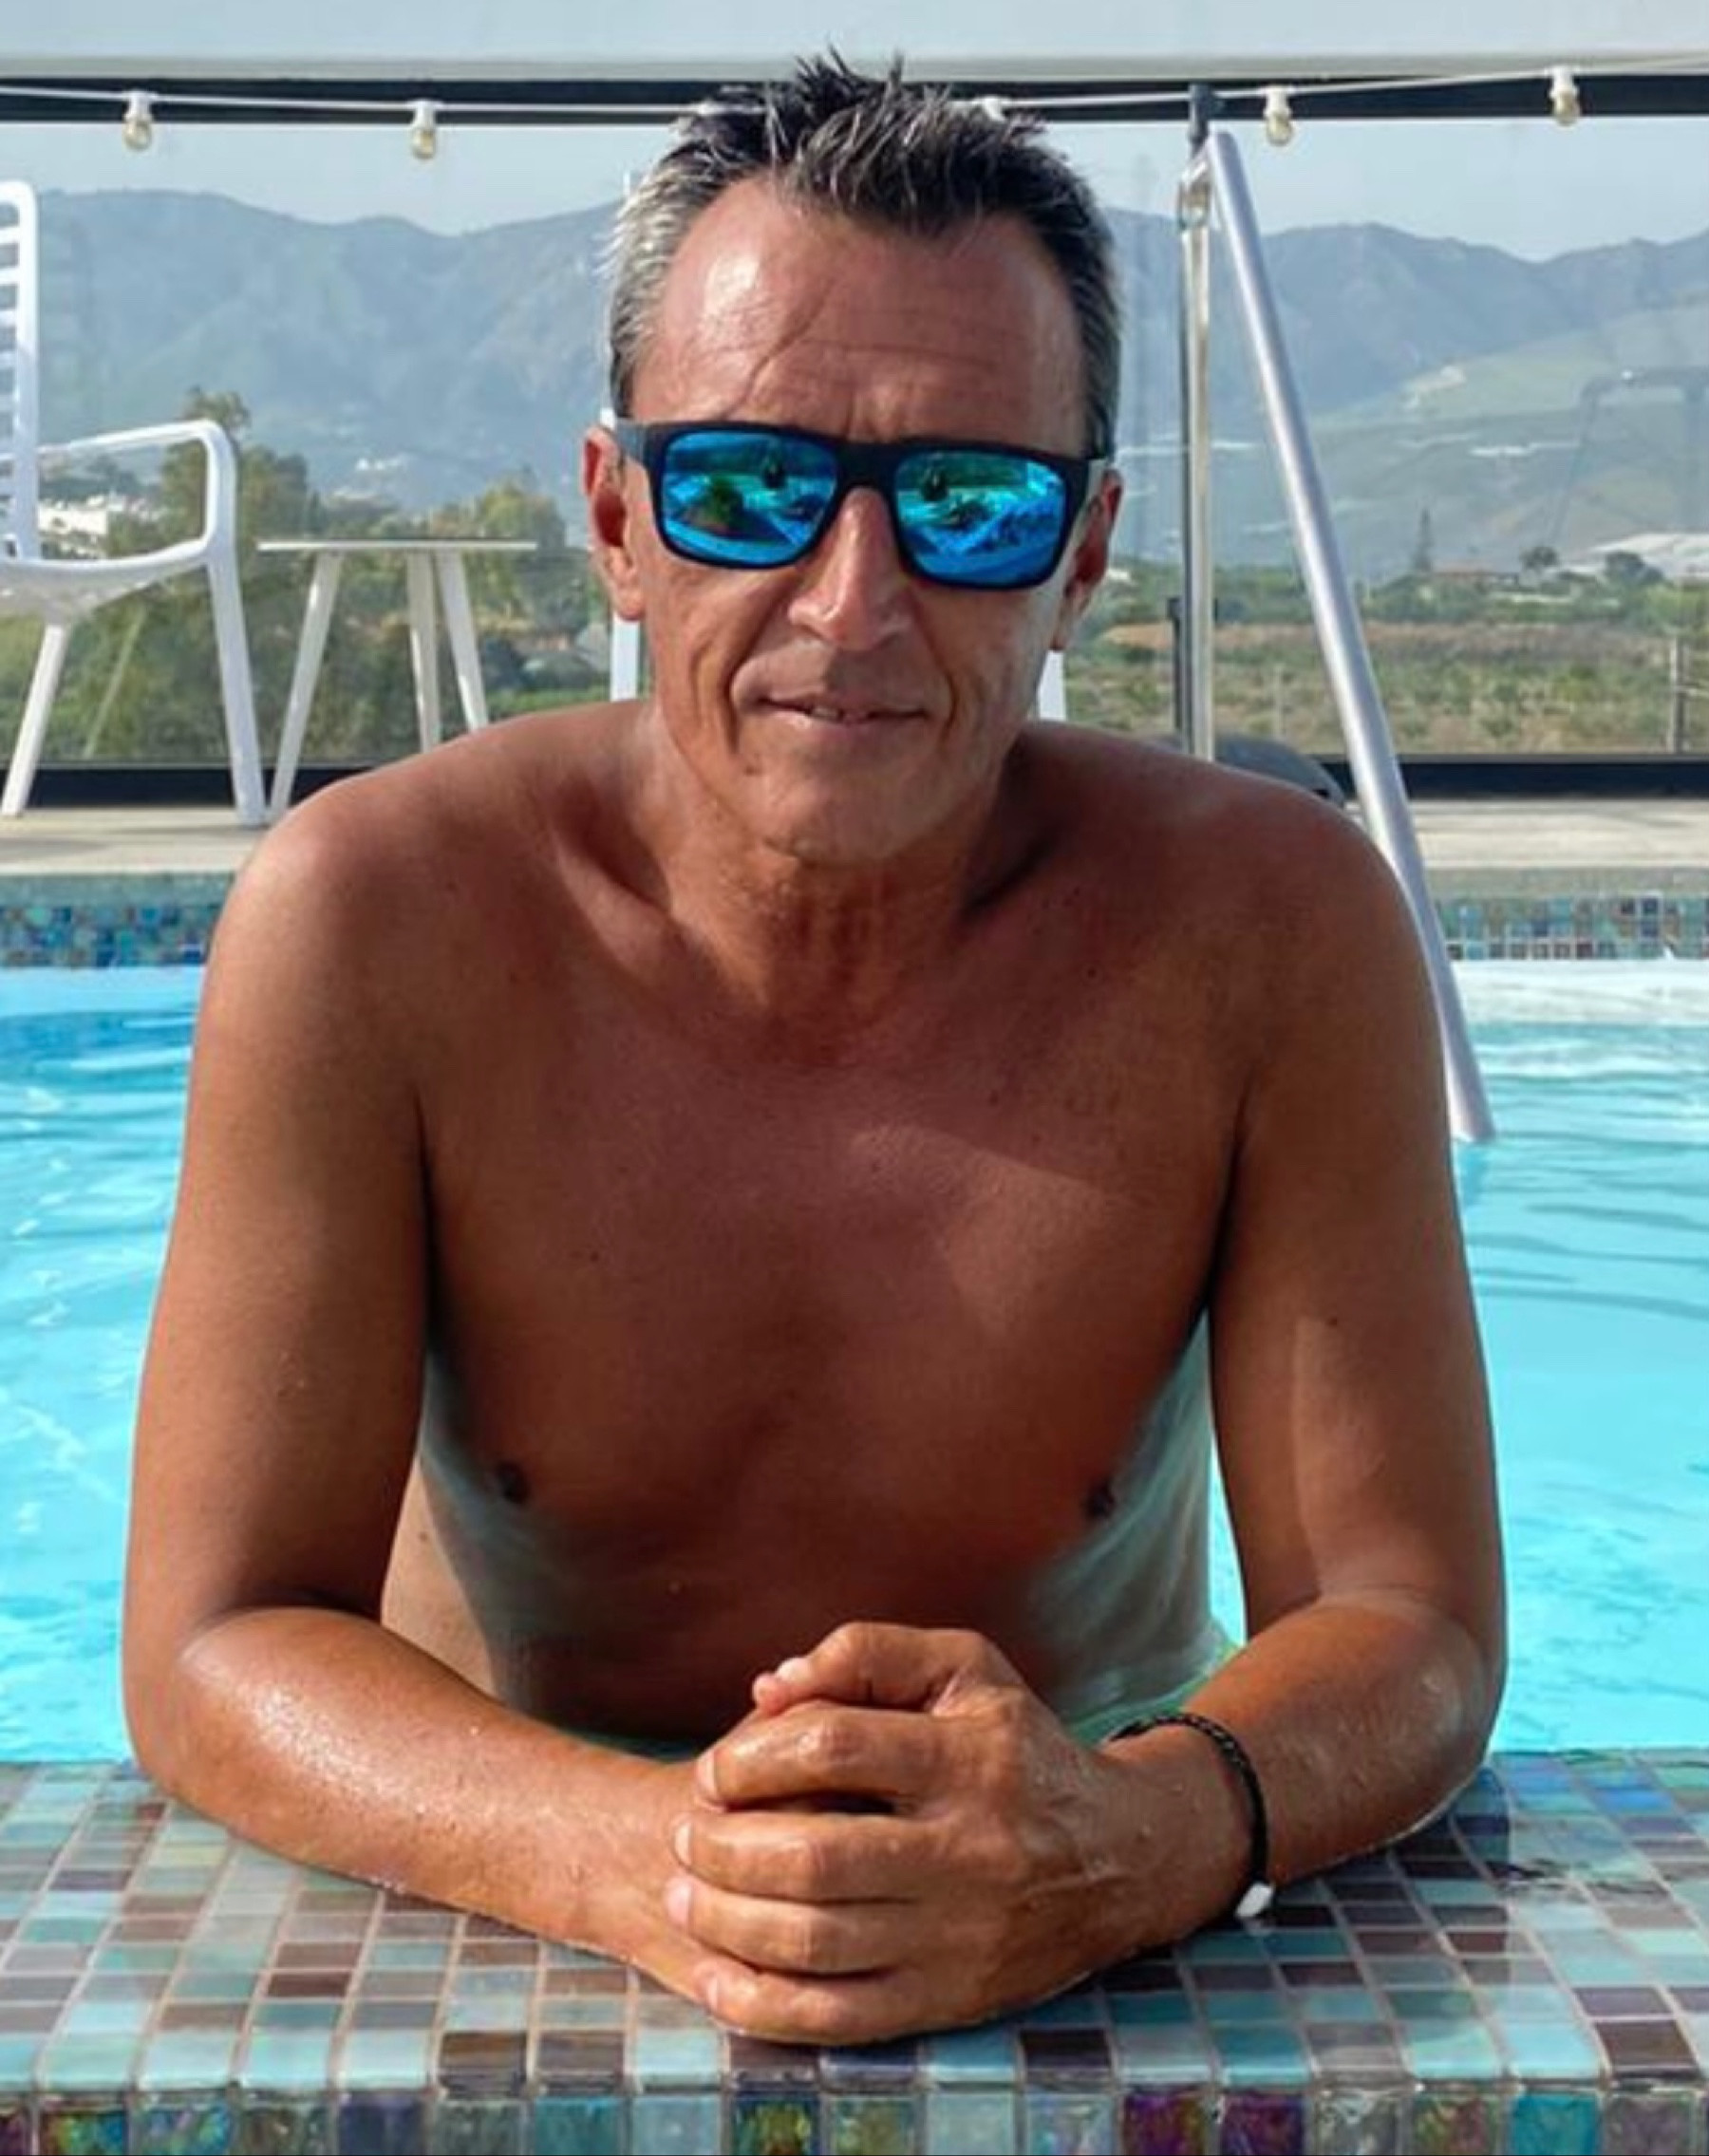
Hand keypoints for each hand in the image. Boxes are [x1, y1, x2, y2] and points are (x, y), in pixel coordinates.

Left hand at [661, 1622, 1147, 2043]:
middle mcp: (969, 1850)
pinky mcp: (950, 1998)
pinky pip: (841, 2017)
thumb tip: (769, 1687)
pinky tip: (719, 1980)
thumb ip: (865, 1654)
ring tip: (687, 1892)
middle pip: (815, 1854)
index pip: (834, 1747)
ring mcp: (960, 1934)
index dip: (754, 1755)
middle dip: (725, 1845)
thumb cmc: (1017, 1747)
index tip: (716, 1767)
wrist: (1120, 1856)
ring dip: (729, 1919)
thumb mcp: (963, 1668)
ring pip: (818, 1940)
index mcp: (969, 1757)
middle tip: (685, 1833)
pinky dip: (766, 2006)